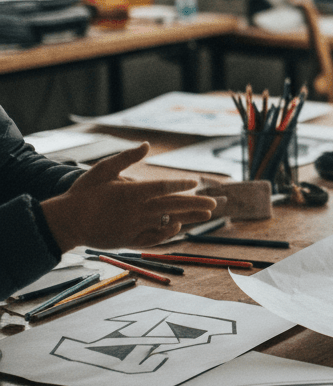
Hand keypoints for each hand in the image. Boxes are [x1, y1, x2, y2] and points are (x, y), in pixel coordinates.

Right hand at [40, 143, 216, 252]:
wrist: (66, 222)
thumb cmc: (84, 193)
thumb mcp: (103, 170)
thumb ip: (126, 158)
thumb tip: (146, 145)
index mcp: (132, 192)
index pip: (163, 187)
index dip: (181, 185)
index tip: (195, 183)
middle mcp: (137, 211)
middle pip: (172, 205)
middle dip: (195, 203)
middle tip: (214, 203)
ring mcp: (134, 227)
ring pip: (167, 222)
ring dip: (189, 218)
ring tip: (206, 216)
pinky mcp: (129, 240)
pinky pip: (154, 237)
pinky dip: (168, 233)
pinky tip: (178, 227)